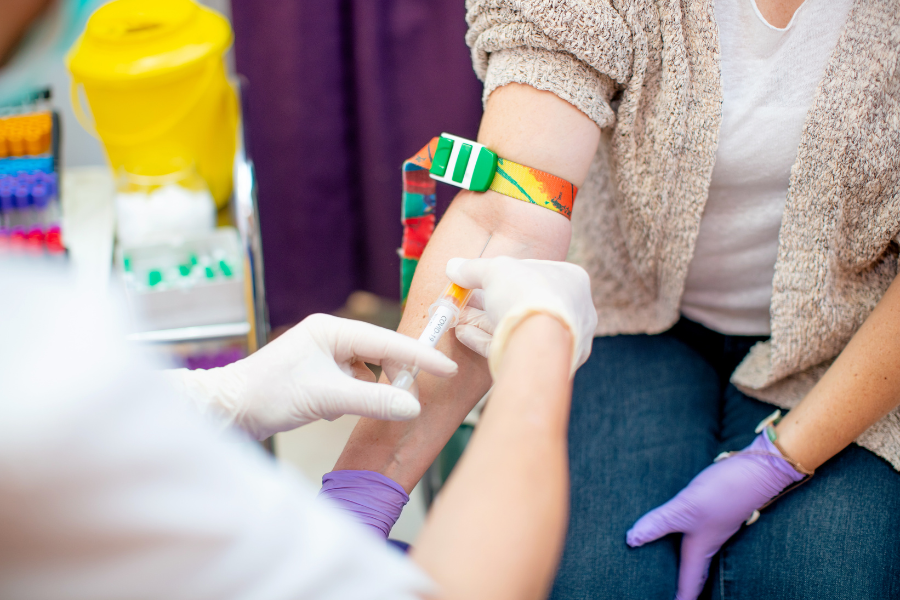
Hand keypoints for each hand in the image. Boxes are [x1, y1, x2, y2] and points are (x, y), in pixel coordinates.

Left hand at [164, 314, 457, 439]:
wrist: (227, 411)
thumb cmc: (268, 395)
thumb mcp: (327, 398)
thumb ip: (373, 401)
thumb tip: (413, 407)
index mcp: (331, 330)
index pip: (387, 340)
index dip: (419, 355)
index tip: (447, 368)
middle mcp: (328, 337)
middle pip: (380, 353)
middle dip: (397, 375)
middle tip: (413, 400)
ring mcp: (321, 356)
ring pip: (366, 370)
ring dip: (376, 388)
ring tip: (381, 407)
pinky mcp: (316, 375)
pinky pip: (351, 382)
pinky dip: (356, 397)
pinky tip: (342, 411)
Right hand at [445, 256, 596, 375]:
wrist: (538, 343)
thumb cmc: (526, 294)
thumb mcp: (495, 270)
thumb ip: (474, 268)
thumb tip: (453, 267)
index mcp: (572, 280)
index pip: (535, 272)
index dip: (505, 274)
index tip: (481, 279)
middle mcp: (573, 311)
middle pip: (524, 303)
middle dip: (489, 302)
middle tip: (464, 302)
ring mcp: (561, 340)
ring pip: (517, 327)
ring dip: (483, 323)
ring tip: (458, 319)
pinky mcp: (545, 364)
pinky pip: (513, 348)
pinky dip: (487, 341)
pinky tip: (464, 335)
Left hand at [626, 432, 805, 599]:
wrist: (759, 469)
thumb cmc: (724, 492)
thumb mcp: (685, 507)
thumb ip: (659, 522)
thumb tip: (631, 541)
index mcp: (701, 548)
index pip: (690, 582)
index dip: (681, 598)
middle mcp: (710, 541)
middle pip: (697, 572)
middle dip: (685, 586)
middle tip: (672, 594)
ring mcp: (716, 526)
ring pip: (700, 553)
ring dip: (687, 564)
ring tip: (673, 569)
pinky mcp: (718, 510)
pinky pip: (701, 534)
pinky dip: (690, 540)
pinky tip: (684, 531)